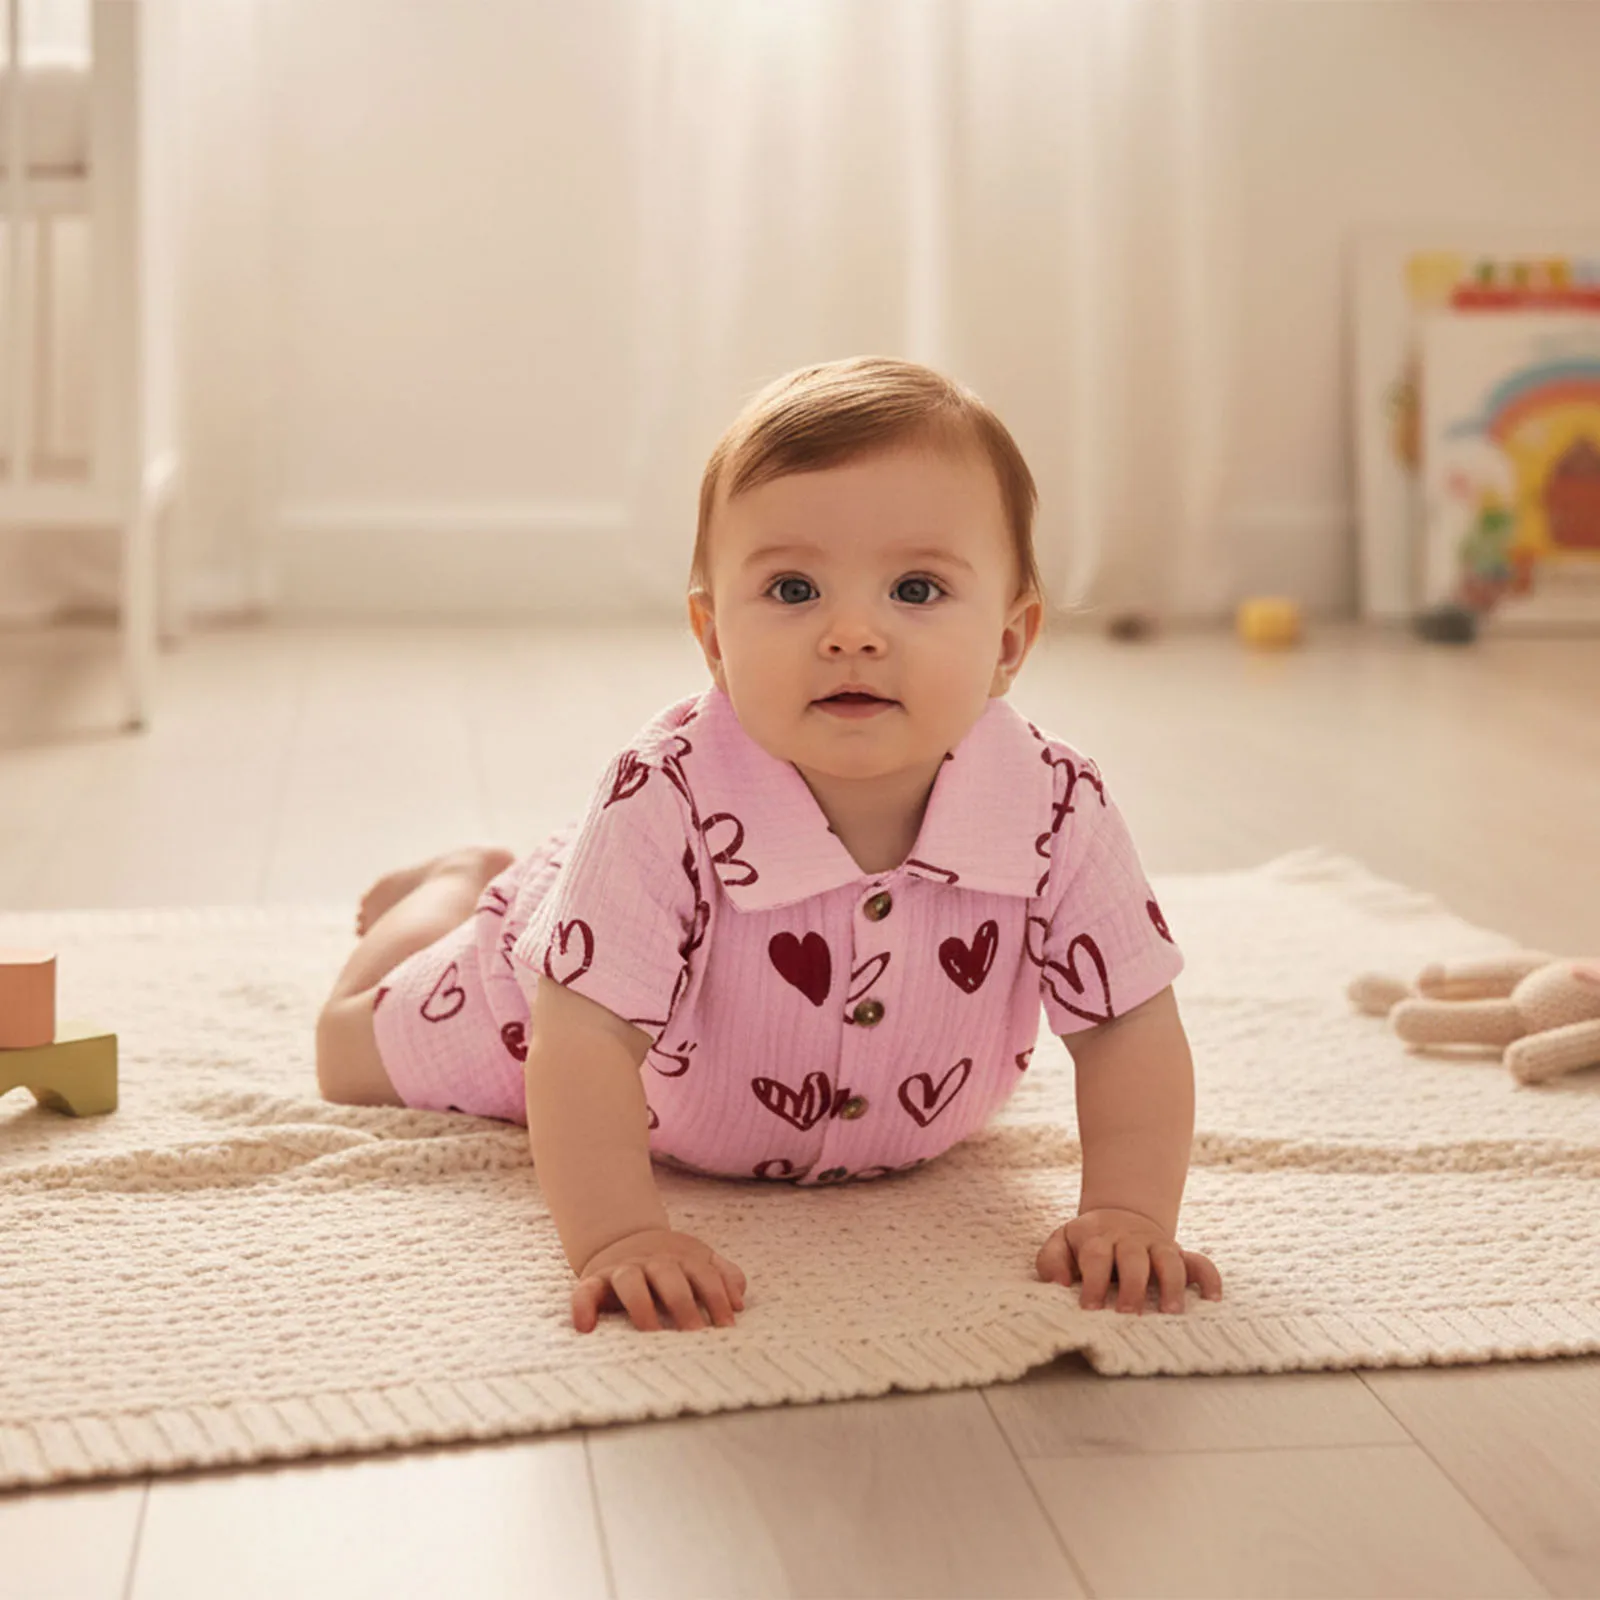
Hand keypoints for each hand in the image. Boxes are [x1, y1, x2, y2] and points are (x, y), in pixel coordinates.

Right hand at [571, 1227, 746, 1333]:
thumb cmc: (671, 1265)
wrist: (624, 1240)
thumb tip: (740, 1300)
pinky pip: (585, 1291)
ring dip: (641, 1305)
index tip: (728, 1325)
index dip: (717, 1297)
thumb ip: (723, 1276)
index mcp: (682, 1258)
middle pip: (669, 1276)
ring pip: (630, 1280)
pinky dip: (583, 1306)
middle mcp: (652, 1262)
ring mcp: (623, 1270)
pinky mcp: (595, 1281)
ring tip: (651, 1332)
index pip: (703, 1274)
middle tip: (695, 1334)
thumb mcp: (700, 1262)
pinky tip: (586, 1328)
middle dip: (683, 1303)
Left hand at [1036, 1207, 1222, 1314]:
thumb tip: (1059, 1283)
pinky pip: (1200, 1263)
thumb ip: (1051, 1261)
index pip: (1096, 1257)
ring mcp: (1157, 1245)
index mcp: (1098, 1236)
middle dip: (1132, 1286)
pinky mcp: (1179, 1254)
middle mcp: (1130, 1239)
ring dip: (1172, 1285)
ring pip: (1170, 1259)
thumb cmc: (1085, 1243)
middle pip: (1134, 1258)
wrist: (1118, 1217)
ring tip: (1171, 1312)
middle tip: (1128, 1315)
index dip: (1093, 1283)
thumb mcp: (1060, 1243)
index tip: (1090, 1309)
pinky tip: (1213, 1299)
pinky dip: (1209, 1279)